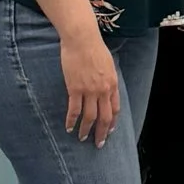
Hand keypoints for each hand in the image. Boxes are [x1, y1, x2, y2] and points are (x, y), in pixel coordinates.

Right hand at [59, 22, 121, 144]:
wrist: (82, 39)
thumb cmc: (94, 47)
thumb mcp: (108, 64)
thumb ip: (108, 78)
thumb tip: (107, 87)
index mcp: (113, 84)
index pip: (115, 109)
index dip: (112, 122)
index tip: (110, 131)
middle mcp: (103, 90)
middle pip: (104, 117)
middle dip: (102, 133)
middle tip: (99, 144)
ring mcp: (89, 90)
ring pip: (90, 117)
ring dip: (86, 130)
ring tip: (82, 138)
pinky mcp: (75, 89)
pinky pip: (74, 110)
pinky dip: (71, 121)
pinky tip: (69, 128)